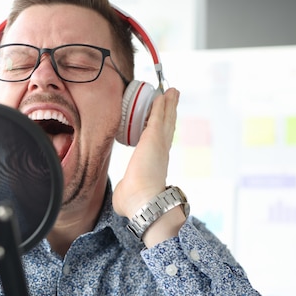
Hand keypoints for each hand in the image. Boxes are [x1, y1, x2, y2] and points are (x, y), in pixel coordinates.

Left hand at [113, 87, 183, 243]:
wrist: (143, 202)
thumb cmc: (134, 203)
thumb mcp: (125, 193)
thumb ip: (125, 189)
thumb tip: (122, 192)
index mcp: (155, 166)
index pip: (159, 145)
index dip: (161, 132)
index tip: (162, 124)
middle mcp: (161, 154)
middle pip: (167, 127)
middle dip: (169, 112)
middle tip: (172, 98)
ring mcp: (159, 145)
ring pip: (165, 119)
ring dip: (168, 104)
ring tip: (171, 92)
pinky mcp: (153, 138)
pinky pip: (158, 116)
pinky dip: (161, 104)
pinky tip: (162, 94)